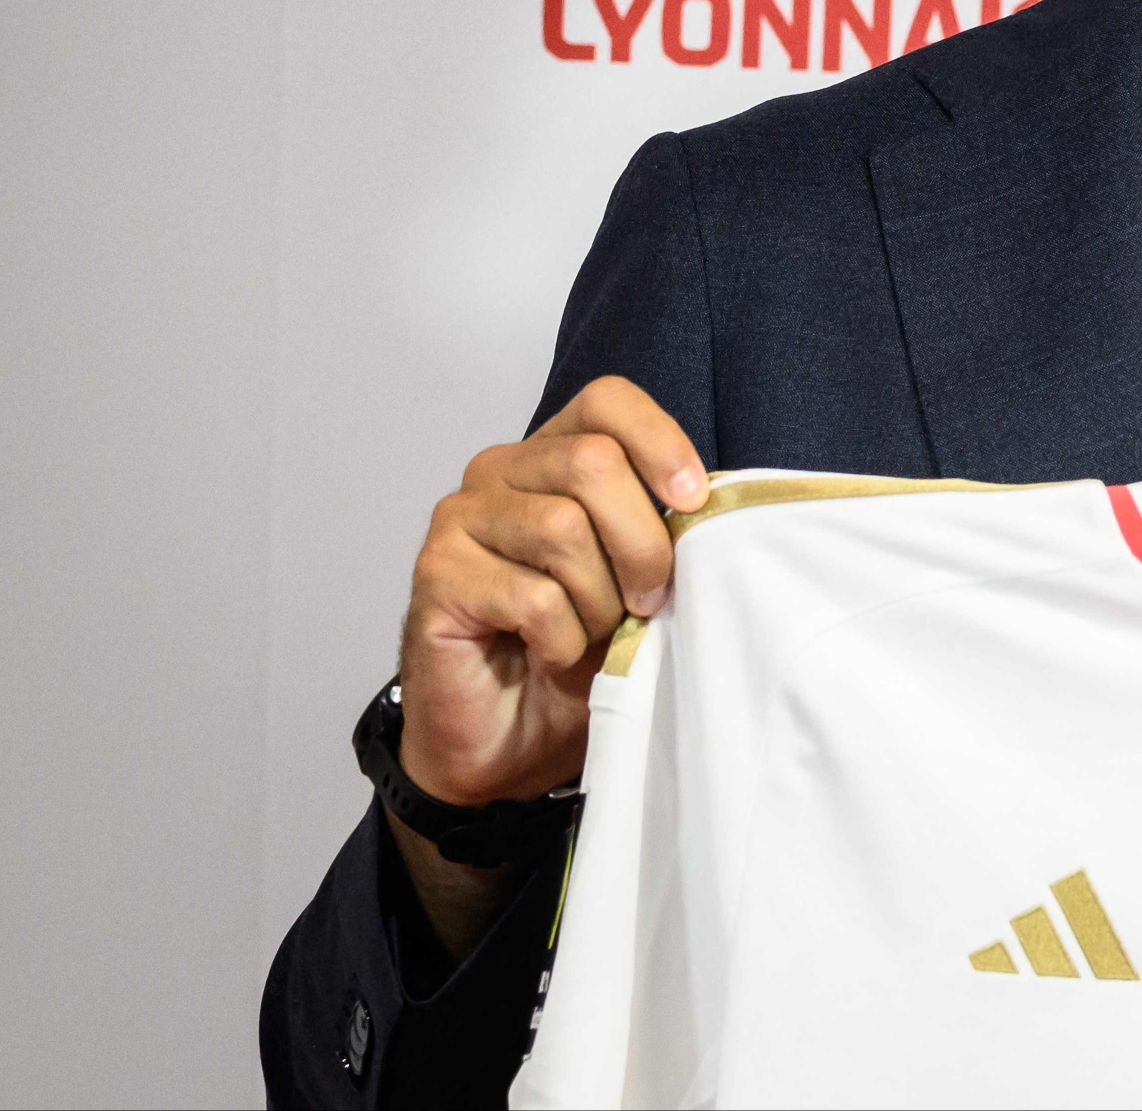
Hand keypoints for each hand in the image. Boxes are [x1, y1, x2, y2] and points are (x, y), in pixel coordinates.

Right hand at [390, 376, 705, 950]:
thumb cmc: (576, 649)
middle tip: (649, 601)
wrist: (506, 738)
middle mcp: (498, 472)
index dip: (660, 442)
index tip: (694, 501)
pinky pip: (532, 595)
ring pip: (563, 529)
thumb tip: (706, 503)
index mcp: (551, 455)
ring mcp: (459, 520)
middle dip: (642, 542)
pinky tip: (551, 654)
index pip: (607, 401)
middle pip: (592, 464)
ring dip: (600, 599)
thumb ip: (658, 526)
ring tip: (592, 633)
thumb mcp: (635, 577)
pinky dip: (562, 637)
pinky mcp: (435, 575)